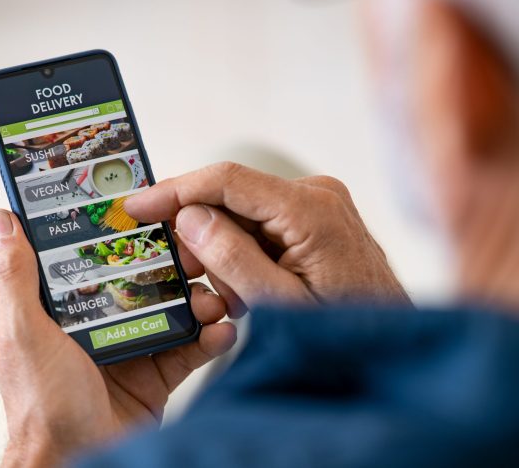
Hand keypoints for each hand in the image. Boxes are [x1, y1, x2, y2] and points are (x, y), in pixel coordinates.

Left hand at [0, 210, 235, 467]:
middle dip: (171, 263)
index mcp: (63, 308)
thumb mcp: (25, 334)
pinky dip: (209, 337)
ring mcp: (129, 347)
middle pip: (141, 278)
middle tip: (195, 251)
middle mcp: (97, 323)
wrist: (80, 463)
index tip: (145, 208)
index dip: (117, 231)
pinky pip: (188, 348)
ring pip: (171, 309)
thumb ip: (14, 279)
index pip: (91, 256)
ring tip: (213, 295)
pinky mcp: (155, 375)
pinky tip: (221, 329)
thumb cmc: (41, 408)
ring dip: (197, 298)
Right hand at [124, 162, 409, 316]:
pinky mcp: (314, 218)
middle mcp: (315, 194)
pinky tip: (245, 289)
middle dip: (198, 233)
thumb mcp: (278, 304)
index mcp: (310, 210)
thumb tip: (188, 217)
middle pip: (229, 197)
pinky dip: (242, 253)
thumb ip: (231, 258)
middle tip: (184, 276)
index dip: (174, 190)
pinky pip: (260, 225)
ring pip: (241, 213)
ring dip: (222, 250)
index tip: (135, 205)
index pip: (225, 180)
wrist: (393, 348)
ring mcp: (318, 204)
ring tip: (230, 297)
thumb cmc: (343, 334)